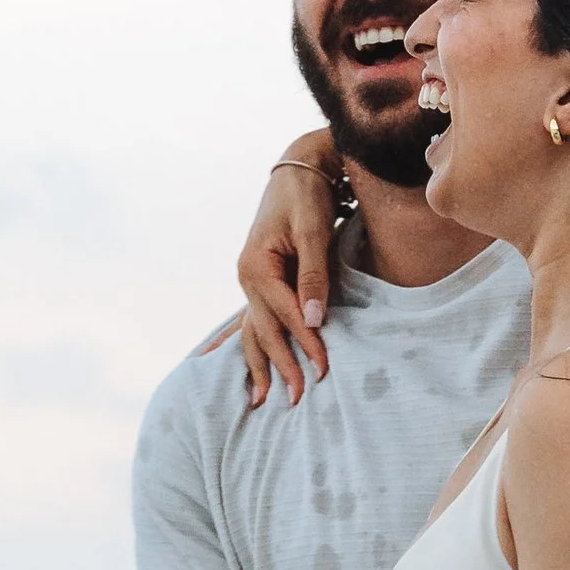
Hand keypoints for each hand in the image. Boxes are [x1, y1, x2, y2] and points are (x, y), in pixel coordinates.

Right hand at [211, 130, 343, 407]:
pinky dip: (256, 347)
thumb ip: (314, 274)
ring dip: (261, 366)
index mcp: (256, 266)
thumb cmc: (307, 194)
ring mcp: (251, 281)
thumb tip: (315, 319)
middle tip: (297, 400)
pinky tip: (246, 370)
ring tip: (263, 401)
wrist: (298, 168)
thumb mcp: (313, 229)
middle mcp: (247, 277)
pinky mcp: (263, 282)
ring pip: (255, 332)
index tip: (323, 370)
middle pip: (264, 331)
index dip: (304, 343)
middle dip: (281, 366)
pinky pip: (257, 322)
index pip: (283, 314)